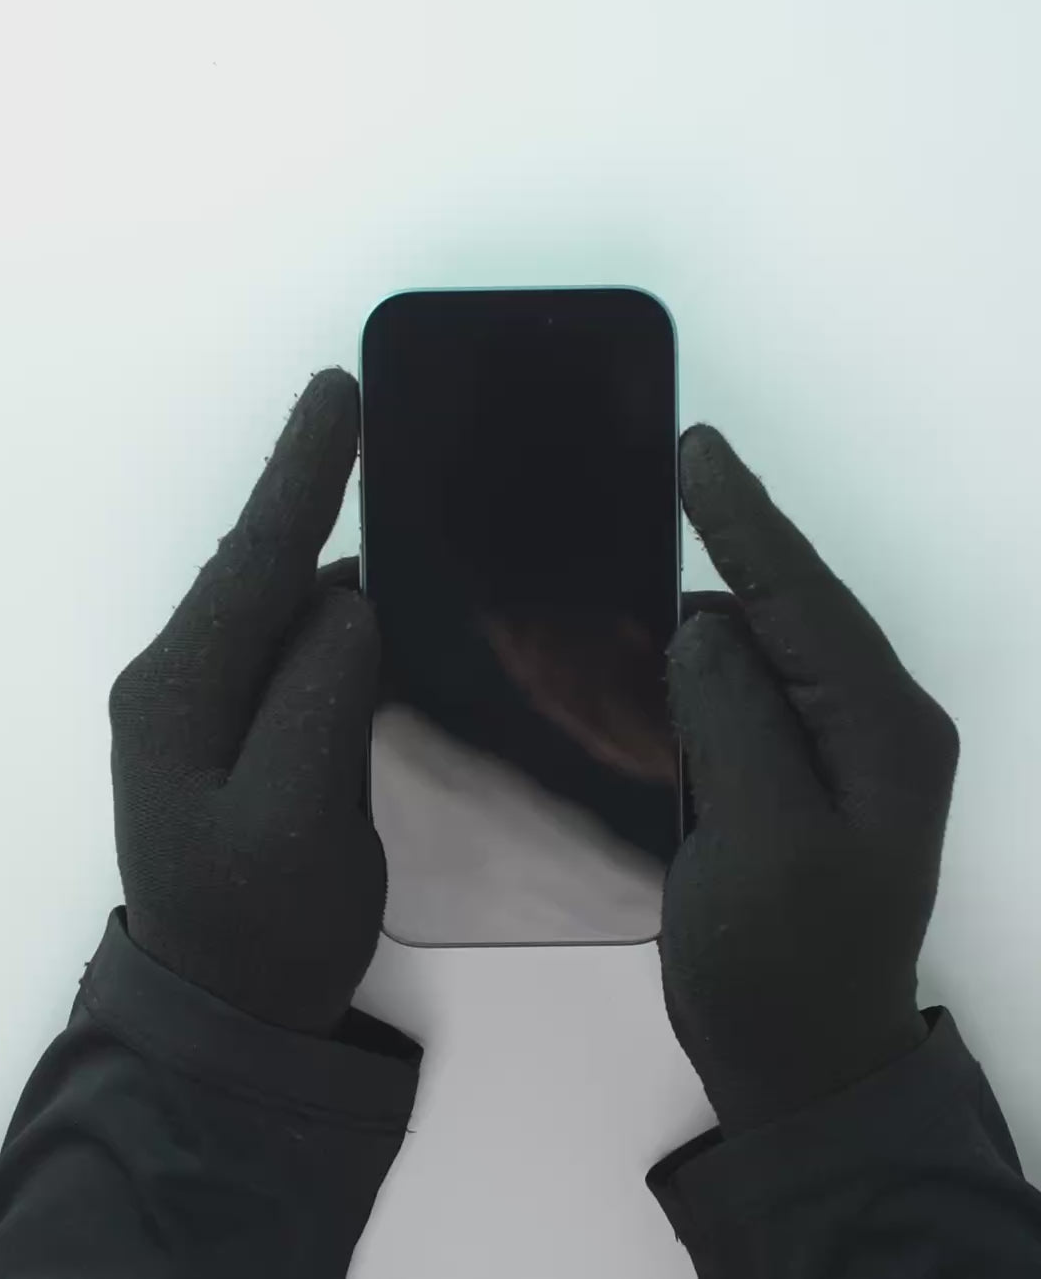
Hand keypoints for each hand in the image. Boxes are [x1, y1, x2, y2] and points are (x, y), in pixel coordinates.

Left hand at [108, 369, 385, 1034]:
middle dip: (309, 492)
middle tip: (360, 412)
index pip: (252, 561)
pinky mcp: (238, 727)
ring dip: (323, 550)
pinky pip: (289, 645)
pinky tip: (371, 598)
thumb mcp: (295, 820)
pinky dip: (329, 614)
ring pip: (276, 602)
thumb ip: (318, 698)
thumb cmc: (261, 928)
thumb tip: (343, 599)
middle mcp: (179, 682)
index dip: (299, 472)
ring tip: (382, 491)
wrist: (230, 1013)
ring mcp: (203, 704)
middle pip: (259, 567)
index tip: (338, 391)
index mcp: (179, 695)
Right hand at [661, 425, 958, 1134]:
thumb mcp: (762, 839)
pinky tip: (653, 663)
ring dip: (701, 622)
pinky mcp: (798, 775)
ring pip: (763, 648)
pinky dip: (698, 674)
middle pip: (789, 609)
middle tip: (652, 486)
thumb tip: (704, 625)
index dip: (745, 518)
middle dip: (722, 553)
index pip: (805, 596)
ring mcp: (840, 750)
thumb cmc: (784, 964)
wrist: (798, 1064)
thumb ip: (736, 715)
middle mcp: (874, 724)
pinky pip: (747, 695)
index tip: (697, 447)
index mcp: (884, 730)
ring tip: (628, 586)